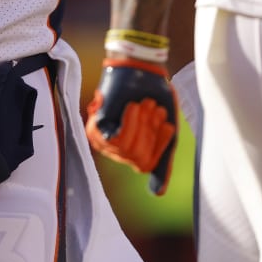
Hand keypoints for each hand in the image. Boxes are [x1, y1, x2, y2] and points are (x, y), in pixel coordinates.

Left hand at [87, 57, 177, 195]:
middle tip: (152, 107)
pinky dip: (130, 121)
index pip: (147, 164)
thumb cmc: (153, 95)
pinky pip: (118, 139)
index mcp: (130, 151)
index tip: (166, 122)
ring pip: (128, 151)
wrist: (140, 68)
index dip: (159, 144)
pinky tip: (131, 106)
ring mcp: (102, 141)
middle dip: (150, 132)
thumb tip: (157, 194)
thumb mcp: (163, 131)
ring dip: (141, 125)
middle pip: (138, 159)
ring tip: (142, 104)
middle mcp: (113, 150)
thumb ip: (161, 161)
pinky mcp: (95, 129)